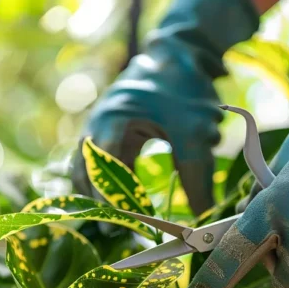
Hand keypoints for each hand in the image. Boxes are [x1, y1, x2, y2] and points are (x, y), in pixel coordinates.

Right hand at [71, 0, 259, 214]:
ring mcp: (101, 124)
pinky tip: (120, 200)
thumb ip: (196, 177)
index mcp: (114, 118)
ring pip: (89, 167)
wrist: (181, 56)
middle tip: (114, 231)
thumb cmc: (186, 90)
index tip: (123, 225)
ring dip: (100, 194)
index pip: (103, 168)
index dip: (110, 198)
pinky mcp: (110, 130)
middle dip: (100, 201)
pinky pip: (99, 162)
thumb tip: (202, 218)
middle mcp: (99, 122)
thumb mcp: (195, 133)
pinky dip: (107, 182)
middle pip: (86, 170)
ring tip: (115, 222)